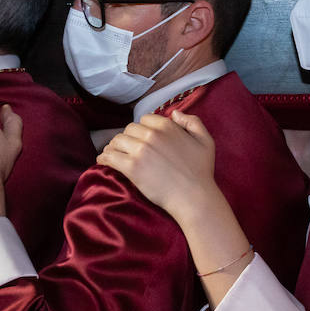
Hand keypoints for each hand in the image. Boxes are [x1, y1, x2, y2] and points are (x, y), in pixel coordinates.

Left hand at [97, 110, 219, 220]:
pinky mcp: (131, 167)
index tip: (142, 140)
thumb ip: (192, 121)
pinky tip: (104, 162)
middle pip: (129, 130)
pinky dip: (104, 158)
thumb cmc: (201, 171)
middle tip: (128, 150)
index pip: (144, 120)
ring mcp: (140, 150)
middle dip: (128, 138)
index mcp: (167, 126)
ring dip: (114, 147)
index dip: (143, 129)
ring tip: (114, 155)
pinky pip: (110, 157)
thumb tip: (174, 113)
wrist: (194, 197)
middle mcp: (152, 135)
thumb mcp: (205, 141)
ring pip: (116, 141)